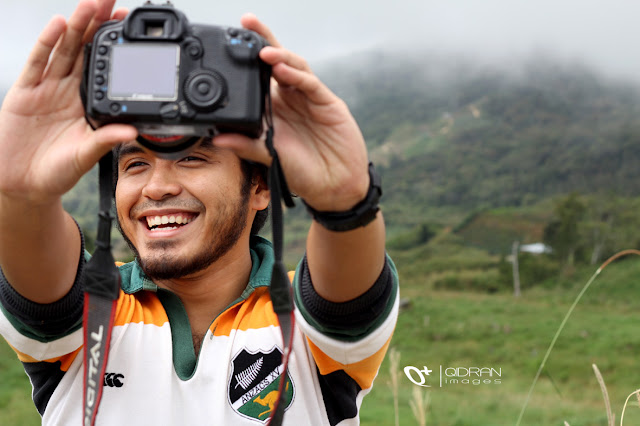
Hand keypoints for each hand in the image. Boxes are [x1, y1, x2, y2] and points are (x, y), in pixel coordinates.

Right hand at [0, 0, 136, 204]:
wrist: (22, 183)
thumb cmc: (57, 171)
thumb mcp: (85, 156)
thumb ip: (104, 140)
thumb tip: (132, 130)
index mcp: (89, 105)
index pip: (105, 69)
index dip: (115, 48)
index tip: (129, 27)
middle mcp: (70, 92)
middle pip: (86, 51)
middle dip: (98, 26)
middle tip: (112, 2)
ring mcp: (47, 89)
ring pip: (64, 51)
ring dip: (76, 27)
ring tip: (90, 5)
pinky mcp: (25, 91)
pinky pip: (37, 63)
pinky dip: (47, 43)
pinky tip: (58, 25)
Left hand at [213, 14, 369, 211]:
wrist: (334, 187)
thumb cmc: (302, 172)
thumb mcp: (268, 157)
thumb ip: (245, 144)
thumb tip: (216, 138)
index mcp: (273, 109)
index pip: (257, 76)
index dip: (245, 58)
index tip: (228, 43)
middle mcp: (290, 98)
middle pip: (275, 61)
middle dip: (262, 40)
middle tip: (246, 22)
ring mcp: (309, 98)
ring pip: (294, 66)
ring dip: (279, 55)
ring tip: (262, 50)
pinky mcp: (327, 103)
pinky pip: (310, 84)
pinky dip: (296, 75)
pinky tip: (282, 69)